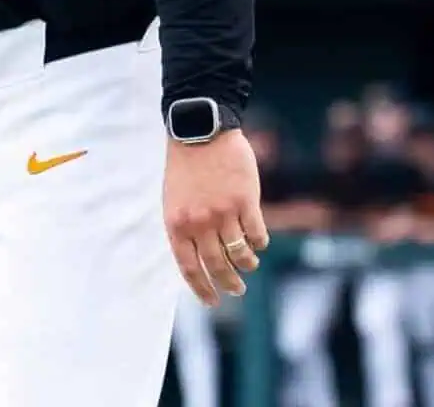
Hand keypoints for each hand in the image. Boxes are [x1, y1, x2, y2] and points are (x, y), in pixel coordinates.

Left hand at [164, 129, 268, 306]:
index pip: (190, 268)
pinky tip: (259, 242)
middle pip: (217, 265)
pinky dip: (259, 243)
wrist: (200, 131)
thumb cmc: (185, 166)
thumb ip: (185, 229)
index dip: (203, 289)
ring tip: (250, 264)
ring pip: (240, 253)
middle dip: (229, 283)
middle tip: (237, 290)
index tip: (212, 302)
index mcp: (177, 225)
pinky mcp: (245, 201)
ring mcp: (223, 213)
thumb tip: (199, 259)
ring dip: (246, 264)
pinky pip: (256, 234)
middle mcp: (200, 223)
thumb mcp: (174, 200)